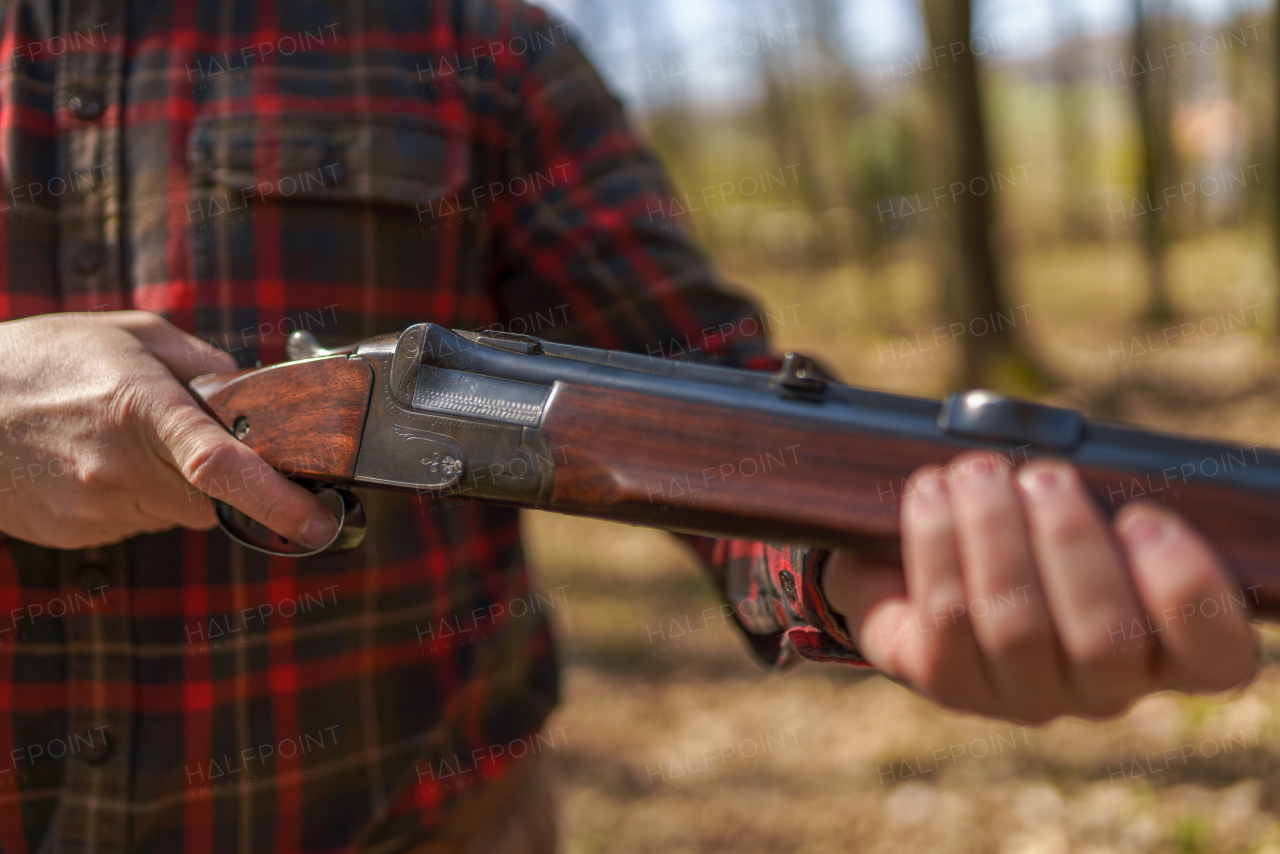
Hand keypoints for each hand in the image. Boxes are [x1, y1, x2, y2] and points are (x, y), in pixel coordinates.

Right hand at [0, 311, 336, 549]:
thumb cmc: (40, 358)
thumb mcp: (130, 335)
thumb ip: (201, 362)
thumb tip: (248, 392)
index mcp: (139, 408)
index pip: (221, 465)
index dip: (278, 500)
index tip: (319, 520)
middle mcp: (118, 466)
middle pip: (213, 500)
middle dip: (221, 479)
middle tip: (188, 440)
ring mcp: (92, 507)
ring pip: (175, 515)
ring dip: (174, 487)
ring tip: (124, 442)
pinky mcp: (73, 534)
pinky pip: (134, 525)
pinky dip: (135, 500)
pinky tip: (97, 463)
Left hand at [822, 452, 1257, 722]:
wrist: (933, 564)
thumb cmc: (1034, 527)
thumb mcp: (1082, 508)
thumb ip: (1103, 501)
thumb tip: (1071, 473)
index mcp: (1166, 649)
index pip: (1215, 655)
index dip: (1186, 590)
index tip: (1143, 517)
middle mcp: (1103, 689)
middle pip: (1102, 639)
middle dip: (1068, 541)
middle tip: (1044, 474)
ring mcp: (1025, 695)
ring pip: (1015, 626)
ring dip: (994, 532)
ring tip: (979, 472)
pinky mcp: (949, 683)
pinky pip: (945, 618)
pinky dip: (937, 543)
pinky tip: (932, 493)